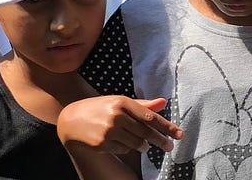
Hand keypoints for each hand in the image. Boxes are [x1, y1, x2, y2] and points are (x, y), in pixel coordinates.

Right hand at [58, 96, 183, 154]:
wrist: (71, 120)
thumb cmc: (101, 109)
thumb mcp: (119, 102)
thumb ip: (142, 105)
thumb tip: (164, 102)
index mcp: (122, 102)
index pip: (150, 117)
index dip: (167, 127)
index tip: (179, 134)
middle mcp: (116, 116)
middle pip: (146, 132)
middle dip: (161, 141)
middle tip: (170, 147)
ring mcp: (109, 131)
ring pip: (137, 144)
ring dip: (143, 146)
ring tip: (143, 144)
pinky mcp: (103, 144)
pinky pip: (124, 150)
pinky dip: (126, 148)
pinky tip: (120, 142)